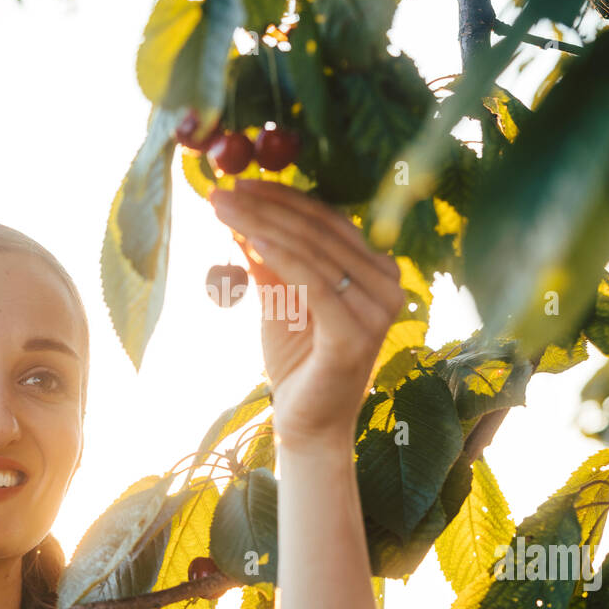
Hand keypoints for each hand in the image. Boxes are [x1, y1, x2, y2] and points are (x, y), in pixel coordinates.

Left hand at [209, 178, 404, 451]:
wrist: (307, 424)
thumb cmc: (296, 361)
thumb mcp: (279, 298)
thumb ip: (268, 259)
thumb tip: (241, 213)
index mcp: (376, 270)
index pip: (327, 221)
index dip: (283, 199)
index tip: (239, 184)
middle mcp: (388, 284)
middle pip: (318, 231)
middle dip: (265, 207)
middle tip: (221, 190)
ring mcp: (378, 310)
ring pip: (312, 252)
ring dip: (262, 225)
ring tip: (222, 208)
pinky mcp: (357, 334)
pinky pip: (313, 284)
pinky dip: (280, 257)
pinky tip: (250, 239)